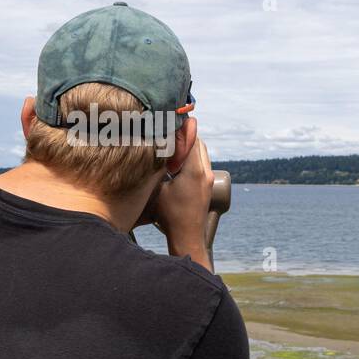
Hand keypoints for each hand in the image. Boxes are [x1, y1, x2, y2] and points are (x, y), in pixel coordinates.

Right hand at [153, 132, 212, 260]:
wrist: (187, 236)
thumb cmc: (169, 215)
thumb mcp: (156, 189)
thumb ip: (155, 169)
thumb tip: (150, 152)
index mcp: (193, 170)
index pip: (192, 139)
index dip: (181, 129)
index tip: (169, 122)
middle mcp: (205, 172)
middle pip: (199, 144)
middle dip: (185, 137)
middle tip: (169, 134)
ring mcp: (208, 179)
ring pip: (202, 154)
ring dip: (189, 148)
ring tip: (172, 148)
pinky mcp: (207, 186)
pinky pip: (202, 164)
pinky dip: (192, 158)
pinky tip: (178, 163)